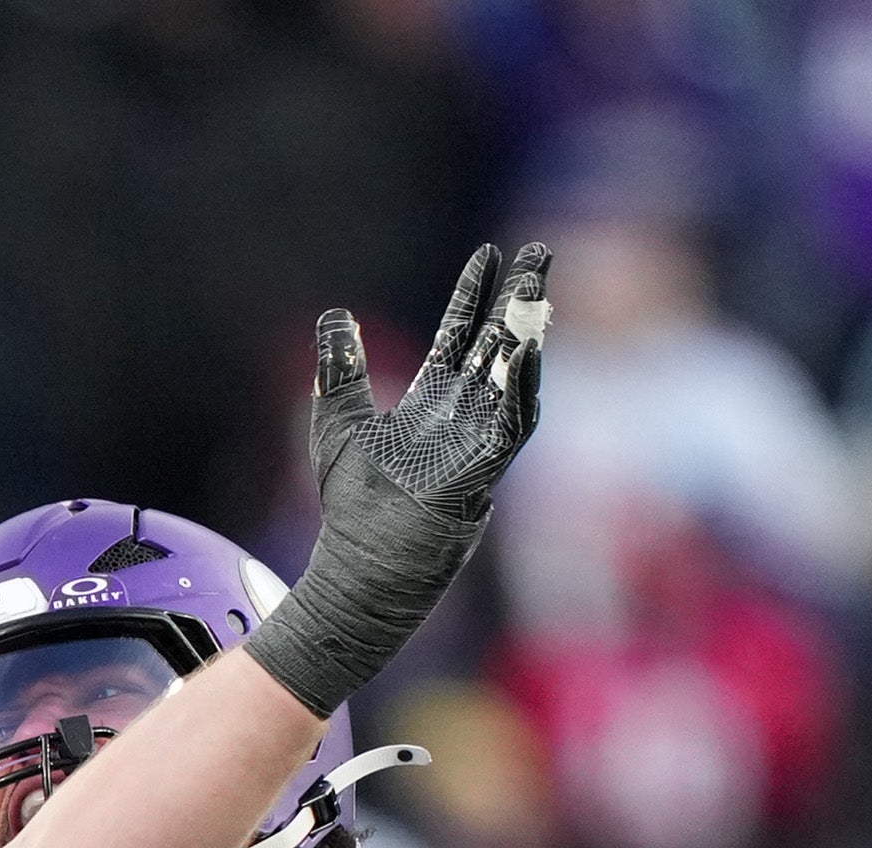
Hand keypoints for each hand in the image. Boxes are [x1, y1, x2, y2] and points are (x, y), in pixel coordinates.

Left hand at [243, 240, 552, 721]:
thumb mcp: (337, 423)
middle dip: (519, 300)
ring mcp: (477, 444)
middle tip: (539, 252)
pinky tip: (523, 352)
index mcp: (431, 404)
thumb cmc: (350, 507)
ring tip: (536, 290)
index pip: (460, 338)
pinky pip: (512, 425)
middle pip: (497, 347)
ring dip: (527, 335)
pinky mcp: (483, 474)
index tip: (487, 253)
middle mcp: (462, 418)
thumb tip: (332, 315)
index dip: (473, 296)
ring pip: (513, 379)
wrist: (359, 573)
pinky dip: (519, 388)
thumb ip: (338, 370)